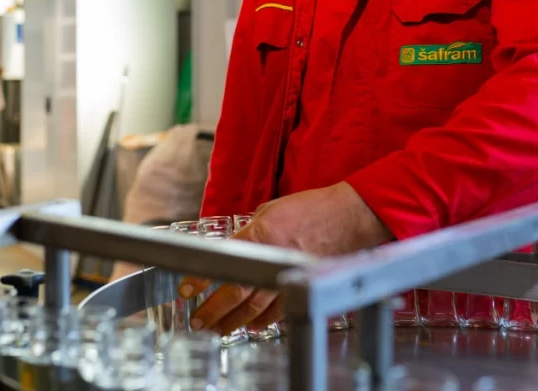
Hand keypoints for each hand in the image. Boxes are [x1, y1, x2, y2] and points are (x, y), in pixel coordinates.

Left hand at [178, 182, 391, 334]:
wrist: (351, 217)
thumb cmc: (312, 209)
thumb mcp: (271, 211)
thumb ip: (249, 232)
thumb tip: (233, 248)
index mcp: (260, 236)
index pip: (222, 264)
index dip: (201, 280)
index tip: (186, 289)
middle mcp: (272, 260)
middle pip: (235, 294)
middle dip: (212, 311)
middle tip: (198, 320)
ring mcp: (289, 277)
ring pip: (255, 309)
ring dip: (232, 321)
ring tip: (217, 328)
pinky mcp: (304, 287)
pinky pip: (278, 311)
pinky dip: (261, 321)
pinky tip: (250, 325)